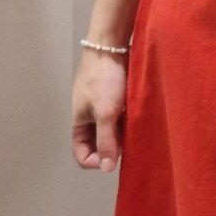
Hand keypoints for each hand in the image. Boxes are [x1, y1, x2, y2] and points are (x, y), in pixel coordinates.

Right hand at [72, 50, 127, 172]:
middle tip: (127, 141)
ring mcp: (101, 110)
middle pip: (97, 146)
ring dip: (121, 136)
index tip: (113, 154)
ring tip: (133, 128)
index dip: (96, 161)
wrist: (111, 46)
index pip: (82, 155)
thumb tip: (107, 169)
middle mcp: (88, 120)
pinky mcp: (114, 101)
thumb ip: (106, 141)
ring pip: (110, 134)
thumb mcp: (105, 113)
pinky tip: (136, 118)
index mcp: (79, 124)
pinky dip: (127, 123)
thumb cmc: (103, 80)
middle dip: (112, 149)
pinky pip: (119, 121)